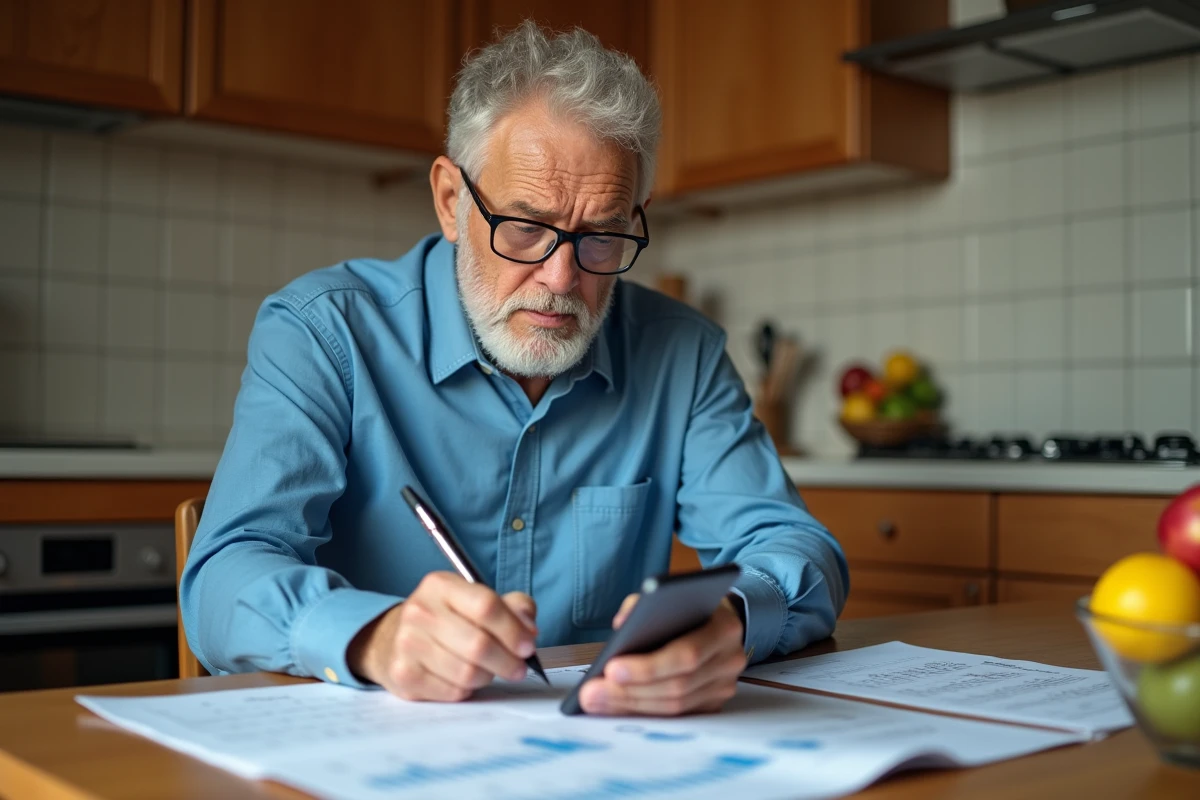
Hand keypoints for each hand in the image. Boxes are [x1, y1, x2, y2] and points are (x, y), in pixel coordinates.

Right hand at [347, 571, 537, 700]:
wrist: (391, 639)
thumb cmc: (445, 620)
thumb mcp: (475, 600)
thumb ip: (512, 607)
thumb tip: (528, 629)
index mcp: (440, 585)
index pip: (486, 606)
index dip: (513, 630)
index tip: (528, 645)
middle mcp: (420, 611)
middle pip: (478, 644)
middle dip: (507, 661)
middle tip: (518, 668)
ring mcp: (408, 644)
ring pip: (467, 673)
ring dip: (487, 677)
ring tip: (488, 671)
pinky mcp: (404, 676)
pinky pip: (453, 692)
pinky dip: (467, 690)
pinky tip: (463, 679)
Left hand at [576, 593, 746, 715]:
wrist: (720, 618)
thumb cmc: (688, 606)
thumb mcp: (668, 594)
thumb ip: (642, 604)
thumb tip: (621, 625)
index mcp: (723, 627)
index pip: (686, 654)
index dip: (648, 667)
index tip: (611, 668)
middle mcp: (729, 659)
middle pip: (677, 686)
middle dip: (630, 691)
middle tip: (592, 693)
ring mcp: (724, 684)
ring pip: (676, 706)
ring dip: (631, 705)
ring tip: (596, 700)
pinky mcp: (714, 701)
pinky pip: (677, 714)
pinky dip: (643, 711)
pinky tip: (615, 705)